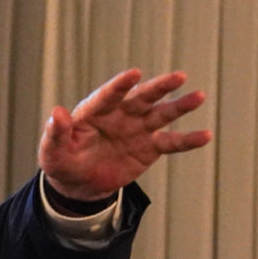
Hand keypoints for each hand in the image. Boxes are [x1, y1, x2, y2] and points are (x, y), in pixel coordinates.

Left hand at [38, 69, 211, 200]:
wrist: (79, 184)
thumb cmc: (62, 162)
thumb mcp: (52, 152)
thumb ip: (56, 133)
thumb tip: (57, 113)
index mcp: (94, 110)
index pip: (109, 95)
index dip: (120, 85)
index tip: (134, 74)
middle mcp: (120, 114)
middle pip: (141, 98)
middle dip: (158, 88)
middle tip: (178, 77)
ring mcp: (137, 129)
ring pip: (161, 114)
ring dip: (179, 106)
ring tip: (198, 97)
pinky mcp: (149, 148)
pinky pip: (171, 142)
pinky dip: (187, 140)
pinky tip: (205, 135)